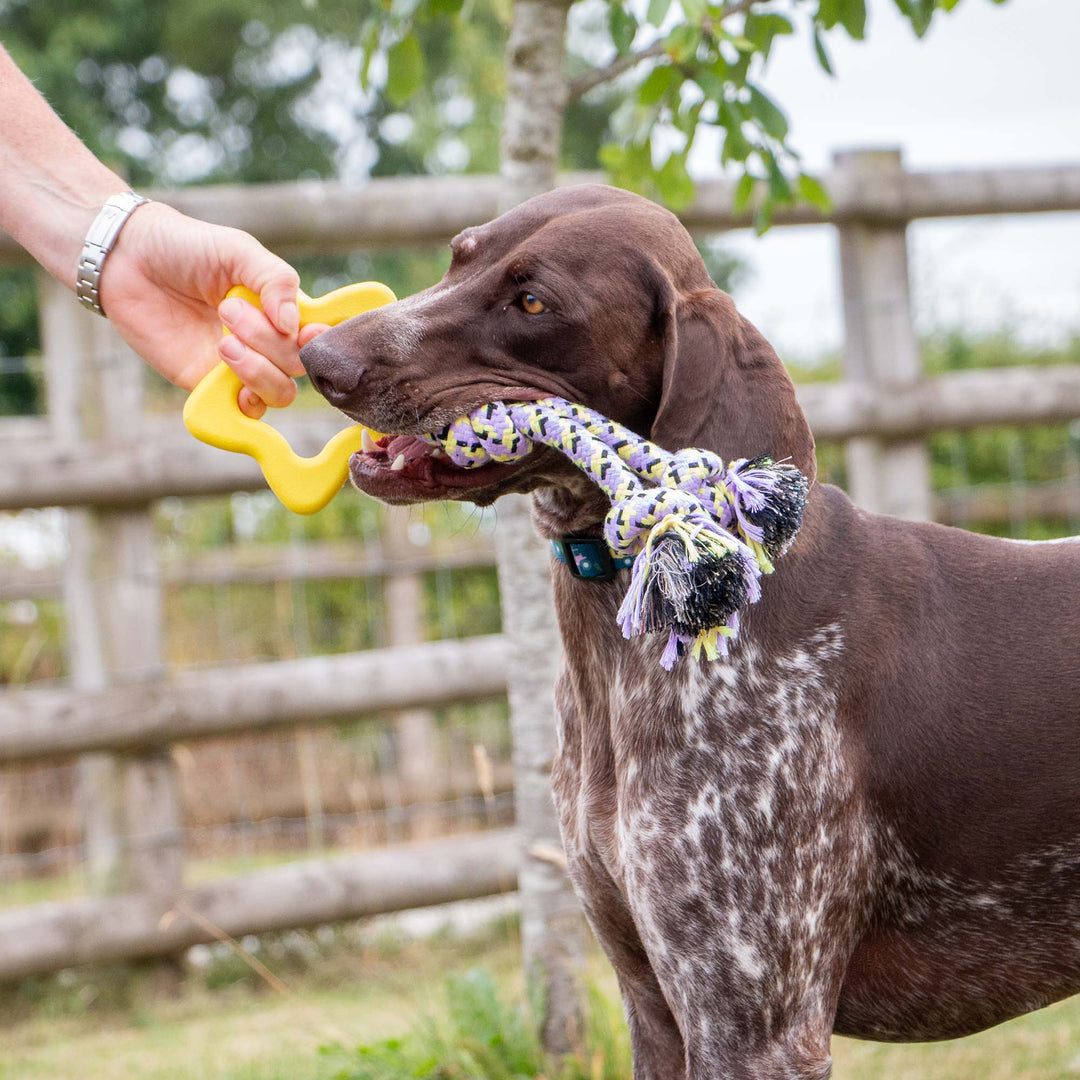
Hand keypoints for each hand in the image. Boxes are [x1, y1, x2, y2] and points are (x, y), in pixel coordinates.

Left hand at [98, 202, 315, 417]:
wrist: (127, 259)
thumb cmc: (186, 247)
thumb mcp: (238, 251)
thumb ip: (276, 281)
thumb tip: (296, 327)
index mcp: (282, 311)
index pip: (319, 339)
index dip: (320, 343)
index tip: (305, 331)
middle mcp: (267, 343)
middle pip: (298, 366)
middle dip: (269, 342)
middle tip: (227, 309)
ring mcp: (241, 367)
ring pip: (278, 393)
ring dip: (257, 371)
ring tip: (223, 342)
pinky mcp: (209, 385)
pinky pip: (241, 412)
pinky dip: (241, 402)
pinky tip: (222, 371)